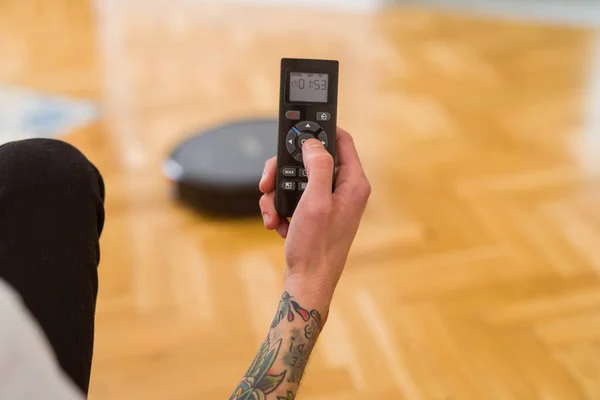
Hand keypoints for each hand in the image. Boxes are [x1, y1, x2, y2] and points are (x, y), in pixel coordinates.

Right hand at [259, 127, 370, 309]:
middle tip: (269, 182)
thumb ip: (318, 166)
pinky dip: (280, 207)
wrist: (307, 282)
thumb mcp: (316, 202)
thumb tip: (312, 141)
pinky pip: (294, 197)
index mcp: (354, 183)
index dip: (318, 131)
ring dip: (278, 193)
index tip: (295, 133)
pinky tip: (277, 223)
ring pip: (298, 178)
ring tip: (272, 213)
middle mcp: (344, 190)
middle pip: (312, 158)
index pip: (341, 140)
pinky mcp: (316, 213)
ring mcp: (329, 202)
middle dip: (285, 170)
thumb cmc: (315, 248)